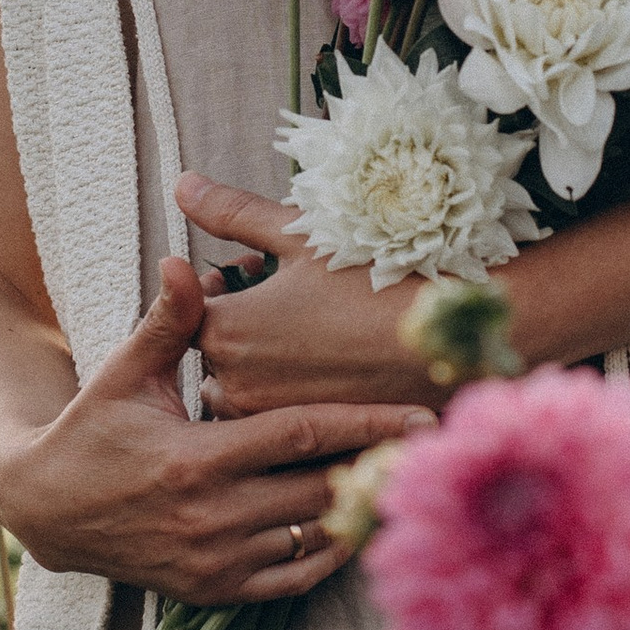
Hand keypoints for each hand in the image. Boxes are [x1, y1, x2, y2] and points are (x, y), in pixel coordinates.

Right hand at [0, 256, 432, 603]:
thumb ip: (169, 322)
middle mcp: (210, 517)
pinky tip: (354, 524)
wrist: (46, 508)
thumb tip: (184, 259)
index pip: (301, 437)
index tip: (417, 415)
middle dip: (378, 467)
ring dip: (360, 510)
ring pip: (313, 538)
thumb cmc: (93, 430)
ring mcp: (213, 561)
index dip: (364, 424)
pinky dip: (329, 557)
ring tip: (407, 481)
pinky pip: (291, 581)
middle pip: (321, 490)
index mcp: (195, 459)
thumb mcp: (124, 374)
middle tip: (431, 448)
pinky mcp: (211, 592)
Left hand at [175, 175, 439, 418]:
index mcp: (226, 331)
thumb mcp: (300, 236)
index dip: (225, 287)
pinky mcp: (305, 443)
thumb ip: (233, 213)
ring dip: (263, 367)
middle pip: (216, 355)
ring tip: (313, 335)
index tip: (259, 271)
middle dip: (242, 328)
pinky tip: (333, 368)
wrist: (447, 343)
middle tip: (290, 300)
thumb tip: (182, 185)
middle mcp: (236, 384)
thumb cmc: (376, 281)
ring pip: (244, 392)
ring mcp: (273, 421)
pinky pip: (279, 421)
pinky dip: (293, 397)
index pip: (190, 313)